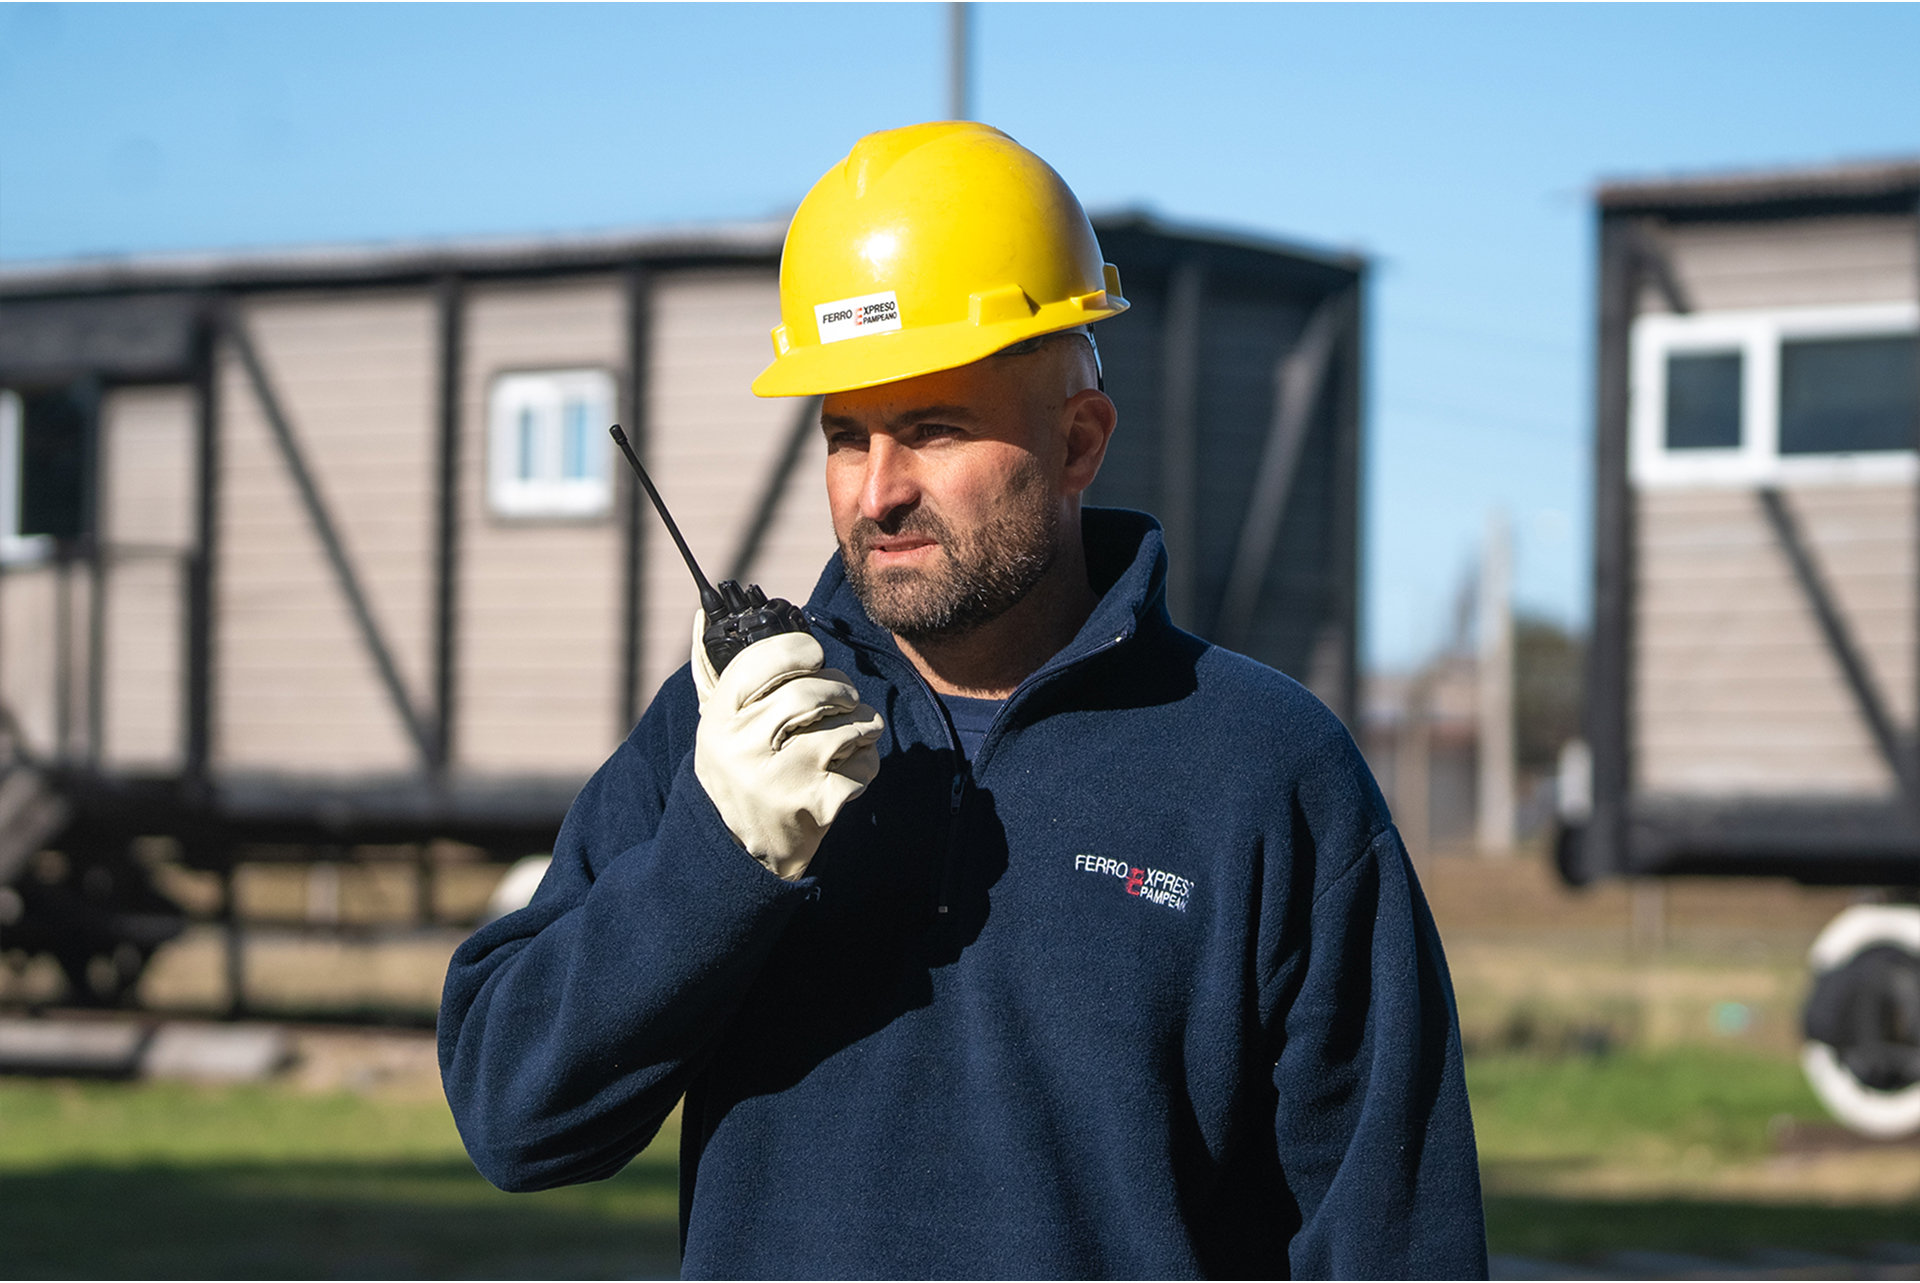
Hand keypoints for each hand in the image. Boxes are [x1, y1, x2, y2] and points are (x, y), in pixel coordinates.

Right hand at [691, 610, 883, 879]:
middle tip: (844, 699)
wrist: (739, 852)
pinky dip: (867, 763)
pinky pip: (863, 765)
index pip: (763, 660)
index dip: (799, 650)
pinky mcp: (817, 805)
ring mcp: (782, 778)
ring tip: (854, 732)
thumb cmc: (735, 772)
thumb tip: (703, 614)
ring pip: (846, 725)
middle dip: (840, 690)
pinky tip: (849, 769)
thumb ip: (716, 671)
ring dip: (862, 724)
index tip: (813, 657)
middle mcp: (745, 747)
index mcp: (719, 719)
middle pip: (812, 692)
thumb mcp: (715, 725)